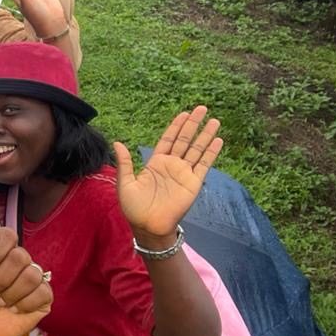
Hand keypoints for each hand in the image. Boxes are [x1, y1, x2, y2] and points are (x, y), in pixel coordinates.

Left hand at [0, 228, 51, 335]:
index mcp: (1, 250)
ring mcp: (33, 278)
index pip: (8, 235)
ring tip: (1, 300)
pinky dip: (24, 304)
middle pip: (20, 256)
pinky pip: (43, 292)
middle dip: (0, 278)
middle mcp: (19, 261)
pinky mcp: (43, 297)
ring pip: (32, 275)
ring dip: (10, 293)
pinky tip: (15, 308)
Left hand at [114, 106, 222, 241]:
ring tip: (215, 120)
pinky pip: (204, 165)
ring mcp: (184, 173)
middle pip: (185, 140)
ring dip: (205, 135)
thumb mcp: (125, 183)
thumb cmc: (134, 208)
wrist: (148, 227)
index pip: (168, 139)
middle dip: (193, 124)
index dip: (176, 127)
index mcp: (156, 163)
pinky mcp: (193, 183)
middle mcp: (172, 165)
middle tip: (202, 108)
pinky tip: (218, 140)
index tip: (183, 113)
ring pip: (197, 149)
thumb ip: (125, 163)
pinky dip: (211, 152)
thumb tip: (117, 142)